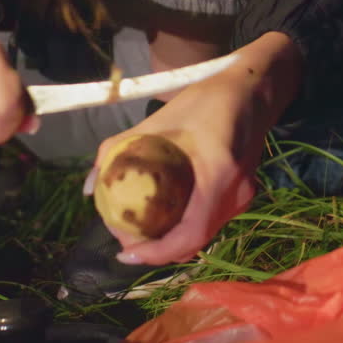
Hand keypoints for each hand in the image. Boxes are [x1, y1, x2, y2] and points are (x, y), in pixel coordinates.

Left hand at [87, 32, 301, 265]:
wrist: (254, 89)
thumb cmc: (207, 99)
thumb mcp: (158, 119)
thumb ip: (120, 148)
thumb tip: (88, 186)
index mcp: (219, 175)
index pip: (190, 234)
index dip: (157, 252)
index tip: (126, 253)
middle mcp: (236, 194)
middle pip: (194, 241)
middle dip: (157, 249)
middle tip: (124, 239)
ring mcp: (243, 197)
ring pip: (202, 234)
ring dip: (170, 238)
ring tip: (138, 229)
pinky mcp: (242, 194)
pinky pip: (209, 220)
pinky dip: (183, 225)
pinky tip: (161, 214)